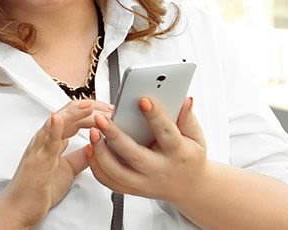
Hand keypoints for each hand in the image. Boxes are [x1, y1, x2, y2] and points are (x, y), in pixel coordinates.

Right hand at [1, 99, 112, 227]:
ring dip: (74, 113)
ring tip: (88, 105)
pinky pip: (45, 143)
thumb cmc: (38, 189)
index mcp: (53, 140)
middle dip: (90, 110)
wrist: (18, 209)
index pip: (76, 118)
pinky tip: (57, 119)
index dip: (94, 112)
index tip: (111, 112)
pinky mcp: (36, 160)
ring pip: (57, 123)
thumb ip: (81, 157)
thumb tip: (94, 147)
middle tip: (109, 108)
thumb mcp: (68, 170)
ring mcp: (39, 147)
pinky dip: (52, 129)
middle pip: (69, 115)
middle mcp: (46, 139)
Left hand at [87, 97, 207, 203]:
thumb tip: (185, 100)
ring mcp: (144, 183)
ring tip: (93, 131)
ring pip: (117, 172)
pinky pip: (110, 182)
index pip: (166, 133)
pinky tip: (91, 148)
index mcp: (178, 154)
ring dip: (101, 152)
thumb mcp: (196, 137)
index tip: (143, 99)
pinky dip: (97, 166)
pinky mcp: (132, 189)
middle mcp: (159, 170)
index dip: (155, 116)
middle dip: (115, 135)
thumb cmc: (190, 157)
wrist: (189, 187)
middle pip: (134, 155)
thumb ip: (188, 118)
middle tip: (101, 118)